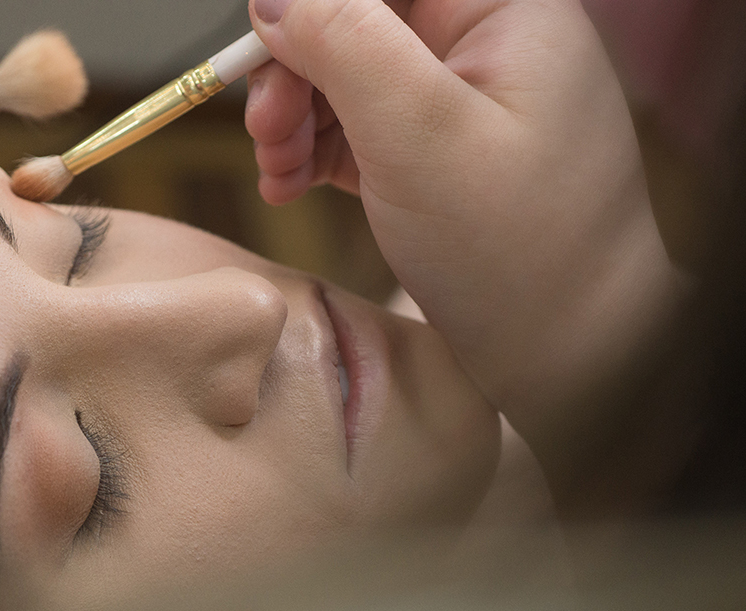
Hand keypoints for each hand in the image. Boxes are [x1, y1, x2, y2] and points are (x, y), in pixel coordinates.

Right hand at [247, 0, 682, 504]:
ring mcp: (456, 101)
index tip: (261, 55)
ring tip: (279, 173)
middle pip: (354, 20)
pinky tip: (290, 184)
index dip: (310, 9)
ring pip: (345, 74)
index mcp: (502, 7)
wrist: (569, 355)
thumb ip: (345, 43)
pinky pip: (354, 127)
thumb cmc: (520, 251)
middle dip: (295, 70)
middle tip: (265, 132)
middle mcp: (482, 41)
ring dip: (294, 117)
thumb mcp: (419, 133)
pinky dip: (312, 151)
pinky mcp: (432, 153)